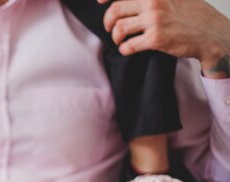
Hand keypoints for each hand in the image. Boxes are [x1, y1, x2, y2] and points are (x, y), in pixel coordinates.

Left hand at [101, 0, 229, 77]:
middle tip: (109, 27)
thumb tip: (128, 1)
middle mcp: (154, 1)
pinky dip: (124, 49)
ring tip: (119, 39)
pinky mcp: (156, 39)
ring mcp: (155, 20)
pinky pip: (128, 46)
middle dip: (108, 21)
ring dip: (115, 37)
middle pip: (116, 10)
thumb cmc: (191, 14)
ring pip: (119, 29)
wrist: (210, 33)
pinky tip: (127, 49)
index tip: (99, 1)